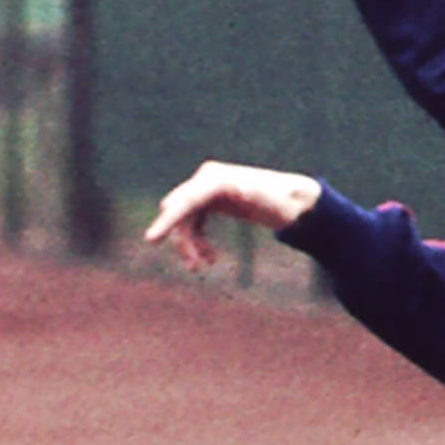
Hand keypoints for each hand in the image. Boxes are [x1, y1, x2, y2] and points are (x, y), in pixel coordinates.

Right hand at [144, 160, 324, 271]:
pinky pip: (193, 222)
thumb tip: (239, 189)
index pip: (185, 201)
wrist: (292, 200)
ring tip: (205, 265)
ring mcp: (207, 190)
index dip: (168, 221)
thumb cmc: (282, 200)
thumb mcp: (269, 200)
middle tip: (194, 267)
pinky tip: (210, 258)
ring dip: (190, 245)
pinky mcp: (210, 201)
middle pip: (180, 212)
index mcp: (216, 178)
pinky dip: (197, 241)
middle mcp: (207, 180)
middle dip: (183, 240)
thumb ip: (253, 194)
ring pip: (185, 221)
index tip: (152, 240)